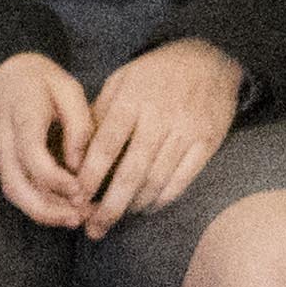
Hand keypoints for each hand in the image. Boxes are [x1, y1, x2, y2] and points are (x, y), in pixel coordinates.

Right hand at [0, 50, 101, 232]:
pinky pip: (10, 184)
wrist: (3, 72)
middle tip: (78, 218)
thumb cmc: (42, 80)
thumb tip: (77, 167)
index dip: (54, 178)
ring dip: (42, 211)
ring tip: (73, 218)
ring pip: (10, 190)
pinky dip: (34, 199)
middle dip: (47, 209)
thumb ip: (78, 125)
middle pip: (14, 183)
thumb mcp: (68, 89)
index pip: (31, 153)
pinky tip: (59, 205)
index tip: (80, 191)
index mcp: (20, 109)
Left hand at [84, 41, 246, 231]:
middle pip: (131, 173)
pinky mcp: (207, 143)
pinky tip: (146, 208)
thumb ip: (100, 112)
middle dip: (109, 206)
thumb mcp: (122, 80)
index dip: (90, 177)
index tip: (76, 198)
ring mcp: (186, 132)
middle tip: (93, 228)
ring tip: (115, 219)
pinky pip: (182, 181)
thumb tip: (77, 150)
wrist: (209, 58)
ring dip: (133, 207)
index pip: (105, 146)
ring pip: (156, 181)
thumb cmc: (156, 73)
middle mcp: (159, 118)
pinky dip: (162, 200)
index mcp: (132, 100)